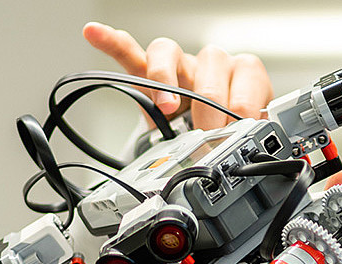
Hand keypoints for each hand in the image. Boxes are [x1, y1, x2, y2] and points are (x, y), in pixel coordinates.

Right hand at [81, 22, 273, 129]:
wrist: (211, 130)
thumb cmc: (232, 125)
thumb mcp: (247, 132)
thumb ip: (245, 135)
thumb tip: (238, 152)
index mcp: (244, 73)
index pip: (245, 82)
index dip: (241, 113)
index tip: (236, 136)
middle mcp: (212, 63)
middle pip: (210, 64)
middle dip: (210, 106)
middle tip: (207, 133)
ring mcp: (180, 65)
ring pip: (168, 53)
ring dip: (166, 81)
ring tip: (167, 106)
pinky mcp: (150, 72)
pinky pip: (129, 53)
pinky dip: (113, 44)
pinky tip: (94, 33)